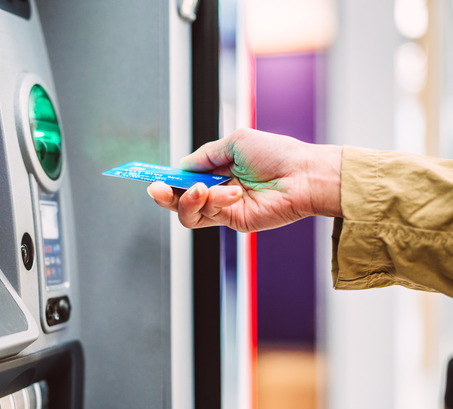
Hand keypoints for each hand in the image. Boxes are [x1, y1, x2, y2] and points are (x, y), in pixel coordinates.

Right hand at [146, 129, 341, 231]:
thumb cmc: (278, 154)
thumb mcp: (235, 142)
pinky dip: (213, 202)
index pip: (184, 177)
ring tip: (201, 189)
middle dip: (164, 195)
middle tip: (156, 188)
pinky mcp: (233, 221)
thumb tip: (182, 165)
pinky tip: (228, 191)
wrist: (303, 175)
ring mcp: (224, 208)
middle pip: (178, 199)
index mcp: (218, 170)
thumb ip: (206, 155)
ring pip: (188, 212)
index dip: (166, 178)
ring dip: (188, 200)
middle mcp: (218, 190)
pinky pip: (208, 216)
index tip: (149, 176)